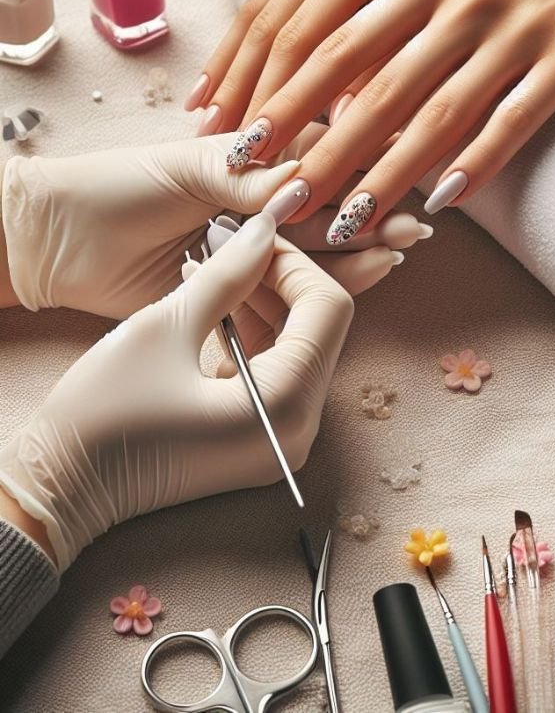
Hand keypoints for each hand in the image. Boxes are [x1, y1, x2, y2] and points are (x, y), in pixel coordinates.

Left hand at [0, 126, 428, 317]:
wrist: (57, 244)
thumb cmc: (117, 187)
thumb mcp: (191, 170)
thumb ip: (255, 180)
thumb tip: (316, 183)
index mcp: (252, 166)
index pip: (318, 163)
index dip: (360, 169)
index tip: (400, 171)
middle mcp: (260, 210)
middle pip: (327, 214)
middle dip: (369, 217)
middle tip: (409, 227)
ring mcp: (253, 255)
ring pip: (317, 257)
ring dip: (357, 255)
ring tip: (393, 252)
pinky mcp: (240, 297)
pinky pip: (289, 296)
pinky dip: (323, 290)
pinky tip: (361, 278)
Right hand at [0, 214, 352, 570]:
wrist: (62, 488)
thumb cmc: (102, 416)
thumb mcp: (166, 327)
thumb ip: (228, 274)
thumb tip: (264, 230)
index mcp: (285, 405)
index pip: (328, 308)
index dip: (294, 263)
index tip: (254, 236)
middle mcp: (299, 429)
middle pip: (318, 328)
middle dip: (279, 280)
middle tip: (235, 244)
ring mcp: (282, 439)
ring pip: (298, 348)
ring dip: (265, 304)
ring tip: (218, 268)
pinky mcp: (260, 440)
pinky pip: (277, 373)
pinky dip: (254, 336)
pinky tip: (217, 308)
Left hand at [226, 0, 554, 240]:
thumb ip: (408, 29)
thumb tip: (349, 106)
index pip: (340, 43)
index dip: (288, 101)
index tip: (248, 151)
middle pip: (378, 85)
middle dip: (323, 151)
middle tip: (282, 202)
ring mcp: (522, 22)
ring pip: (441, 110)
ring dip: (391, 173)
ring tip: (351, 221)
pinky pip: (517, 117)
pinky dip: (480, 161)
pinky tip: (447, 199)